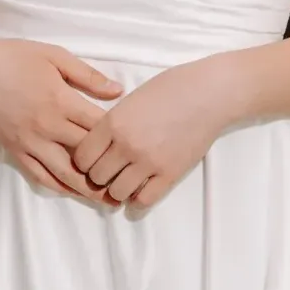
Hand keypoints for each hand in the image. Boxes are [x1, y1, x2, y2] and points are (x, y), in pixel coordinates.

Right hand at [0, 29, 122, 196]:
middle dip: (109, 171)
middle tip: (129, 183)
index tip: (136, 148)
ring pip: (64, 173)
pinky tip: (70, 191)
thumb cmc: (13, 57)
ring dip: (86, 189)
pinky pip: (38, 174)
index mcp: (61, 101)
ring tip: (105, 199)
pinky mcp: (14, 149)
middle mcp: (48, 126)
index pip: (98, 128)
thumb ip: (88, 75)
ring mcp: (30, 141)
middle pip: (86, 156)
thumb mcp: (55, 56)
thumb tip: (118, 91)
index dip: (120, 140)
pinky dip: (56, 186)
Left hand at [68, 56, 240, 208]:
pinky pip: (144, 201)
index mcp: (113, 123)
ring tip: (125, 182)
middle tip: (110, 172)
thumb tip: (97, 146)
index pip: (81, 157)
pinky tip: (140, 191)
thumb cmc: (170, 89)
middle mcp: (126, 145)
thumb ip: (112, 124)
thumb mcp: (130, 100)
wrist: (208, 94)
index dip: (84, 162)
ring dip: (118, 190)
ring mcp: (148, 162)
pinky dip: (138, 200)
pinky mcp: (170, 174)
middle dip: (100, 177)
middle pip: (96, 178)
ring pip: (117, 193)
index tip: (93, 160)